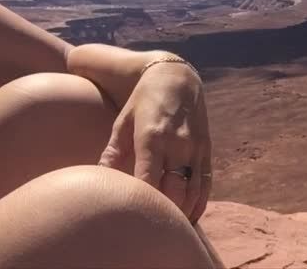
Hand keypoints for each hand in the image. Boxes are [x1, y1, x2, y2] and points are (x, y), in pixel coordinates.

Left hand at [98, 61, 211, 221]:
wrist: (176, 78)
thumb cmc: (142, 101)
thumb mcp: (122, 122)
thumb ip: (112, 154)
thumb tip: (100, 180)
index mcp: (152, 137)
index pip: (148, 179)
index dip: (143, 201)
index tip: (133, 216)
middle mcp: (178, 144)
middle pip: (173, 190)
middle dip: (163, 212)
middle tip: (150, 227)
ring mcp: (196, 147)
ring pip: (193, 191)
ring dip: (182, 212)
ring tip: (168, 227)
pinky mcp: (207, 149)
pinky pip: (206, 183)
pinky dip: (198, 202)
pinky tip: (188, 216)